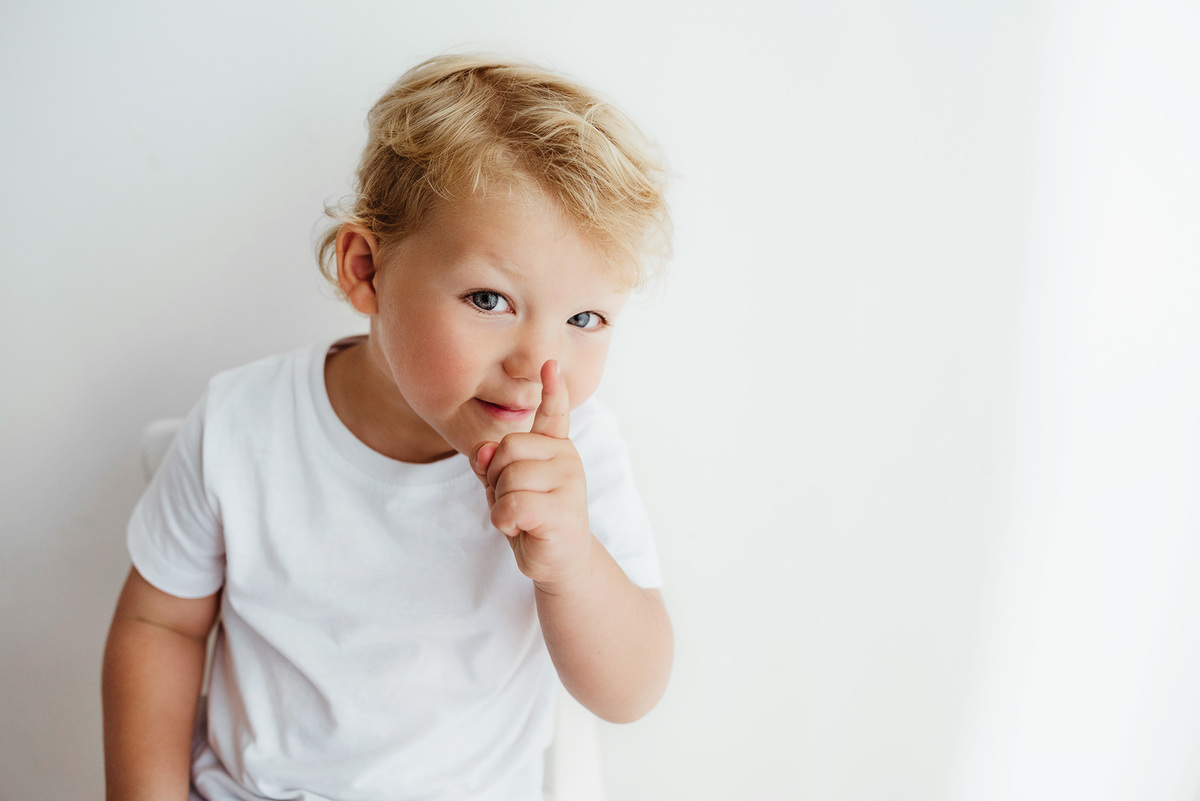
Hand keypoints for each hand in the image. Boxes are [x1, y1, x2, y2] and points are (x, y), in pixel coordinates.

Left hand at [470, 360, 593, 588]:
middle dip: (496, 478)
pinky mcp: (562, 509)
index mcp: (554, 446)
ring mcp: (568, 481)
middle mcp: (566, 457)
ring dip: (501, 504)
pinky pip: (512, 504)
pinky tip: (522, 527)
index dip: (552, 390)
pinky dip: (506, 520)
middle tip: (515, 500)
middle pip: (507, 448)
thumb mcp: (504, 486)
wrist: (558, 562)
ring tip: (521, 516)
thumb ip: (492, 463)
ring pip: (507, 478)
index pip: (554, 414)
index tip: (550, 364)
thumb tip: (484, 450)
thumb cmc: (531, 518)